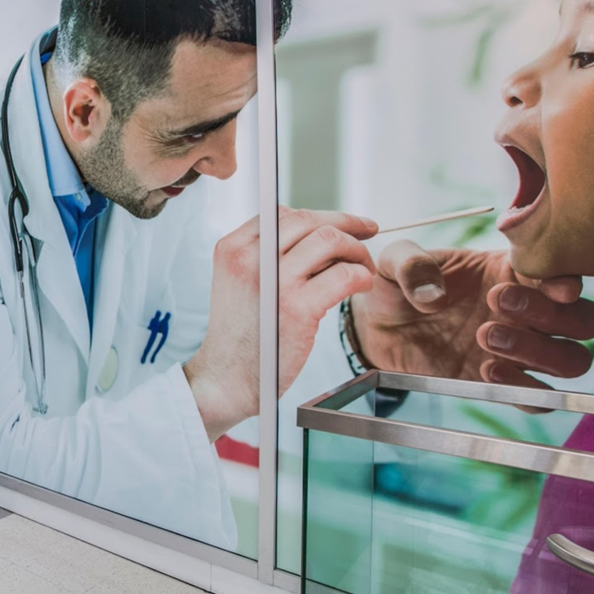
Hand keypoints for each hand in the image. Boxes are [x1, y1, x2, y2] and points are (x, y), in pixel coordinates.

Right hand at [186, 208, 377, 440]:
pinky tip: (361, 286)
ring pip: (330, 240)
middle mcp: (250, 259)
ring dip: (356, 250)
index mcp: (232, 249)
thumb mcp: (237, 282)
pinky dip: (361, 276)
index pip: (281, 213)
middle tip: (367, 234)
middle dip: (345, 224)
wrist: (225, 379)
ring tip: (362, 266)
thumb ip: (266, 257)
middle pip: (308, 220)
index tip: (342, 223)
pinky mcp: (298, 308)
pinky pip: (344, 274)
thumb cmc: (239, 336)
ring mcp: (274, 282)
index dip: (318, 215)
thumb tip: (316, 235)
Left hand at [350, 241, 593, 390]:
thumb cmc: (396, 286)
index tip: (552, 286)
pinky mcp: (501, 383)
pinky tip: (483, 370)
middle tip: (497, 303)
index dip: (568, 280)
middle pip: (585, 320)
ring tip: (485, 337)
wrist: (378, 326)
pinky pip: (538, 398)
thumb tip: (433, 294)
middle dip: (553, 315)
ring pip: (571, 360)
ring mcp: (519, 349)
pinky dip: (523, 389)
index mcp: (513, 271)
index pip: (565, 275)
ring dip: (539, 351)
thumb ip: (411, 264)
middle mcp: (528, 311)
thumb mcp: (394, 261)